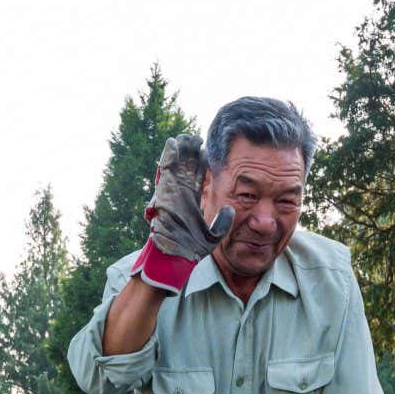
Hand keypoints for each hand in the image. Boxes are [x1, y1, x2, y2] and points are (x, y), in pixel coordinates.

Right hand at [130, 134, 233, 293]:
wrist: (173, 256)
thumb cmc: (190, 250)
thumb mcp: (213, 235)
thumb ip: (223, 222)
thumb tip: (230, 208)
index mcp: (192, 203)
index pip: (199, 179)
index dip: (203, 166)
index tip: (208, 152)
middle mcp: (181, 195)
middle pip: (187, 169)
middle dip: (191, 154)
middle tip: (197, 139)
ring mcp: (172, 192)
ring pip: (177, 166)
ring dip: (181, 151)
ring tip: (187, 137)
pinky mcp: (164, 192)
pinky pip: (165, 171)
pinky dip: (168, 156)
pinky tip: (173, 142)